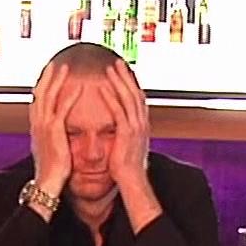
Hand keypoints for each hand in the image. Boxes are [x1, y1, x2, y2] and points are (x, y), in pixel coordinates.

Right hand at [28, 63, 76, 197]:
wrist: (48, 184)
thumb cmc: (51, 170)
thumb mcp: (49, 149)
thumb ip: (50, 137)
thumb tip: (52, 133)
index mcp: (36, 128)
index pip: (37, 101)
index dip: (41, 86)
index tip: (48, 75)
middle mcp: (37, 124)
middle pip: (39, 93)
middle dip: (47, 77)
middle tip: (54, 64)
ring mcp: (44, 127)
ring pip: (48, 97)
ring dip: (57, 81)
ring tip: (65, 68)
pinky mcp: (55, 132)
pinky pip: (62, 110)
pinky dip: (69, 97)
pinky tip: (78, 88)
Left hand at [98, 60, 150, 195]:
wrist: (132, 182)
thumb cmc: (127, 169)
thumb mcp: (128, 147)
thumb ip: (126, 135)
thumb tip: (122, 131)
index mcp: (142, 126)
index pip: (138, 99)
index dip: (132, 84)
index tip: (125, 72)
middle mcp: (141, 123)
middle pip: (135, 93)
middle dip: (127, 77)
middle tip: (119, 62)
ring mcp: (136, 128)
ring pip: (128, 98)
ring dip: (119, 81)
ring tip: (111, 68)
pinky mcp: (126, 134)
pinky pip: (118, 111)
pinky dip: (111, 98)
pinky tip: (103, 87)